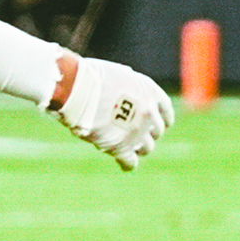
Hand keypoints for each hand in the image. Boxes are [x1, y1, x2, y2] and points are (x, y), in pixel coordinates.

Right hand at [50, 55, 173, 170]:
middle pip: (156, 132)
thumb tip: (129, 96)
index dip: (160, 120)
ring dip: (137, 148)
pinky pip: (130, 162)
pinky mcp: (121, 147)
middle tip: (132, 134)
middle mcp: (149, 112)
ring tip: (125, 146)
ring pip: (146, 148)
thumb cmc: (89, 76)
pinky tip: (124, 165)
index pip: (165, 113)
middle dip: (146, 133)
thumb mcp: (118, 76)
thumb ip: (130, 88)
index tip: (154, 124)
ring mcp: (137, 131)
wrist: (74, 86)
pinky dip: (127, 164)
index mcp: (150, 92)